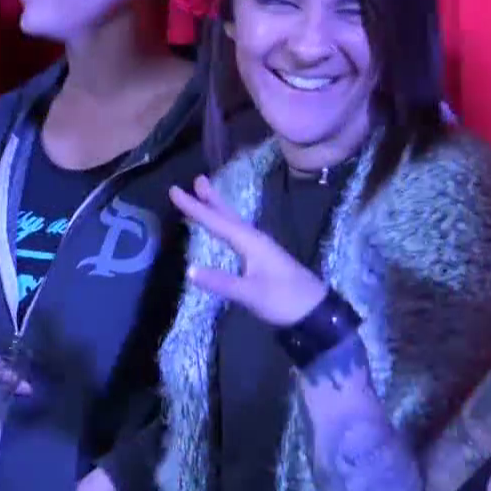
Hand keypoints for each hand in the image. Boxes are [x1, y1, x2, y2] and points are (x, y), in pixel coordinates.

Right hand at [169, 175, 326, 326]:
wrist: (315, 312)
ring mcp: (260, 248)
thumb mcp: (251, 294)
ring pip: (233, 222)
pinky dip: (225, 225)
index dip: (195, 207)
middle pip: (228, 215)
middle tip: (196, 179)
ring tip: (205, 195)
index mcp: (251, 242)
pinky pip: (237, 234)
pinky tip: (222, 229)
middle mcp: (255, 239)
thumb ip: (221, 282)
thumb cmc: (284, 300)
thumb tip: (189, 270)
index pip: (217, 221)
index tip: (174, 191)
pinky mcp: (262, 258)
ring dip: (218, 209)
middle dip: (211, 198)